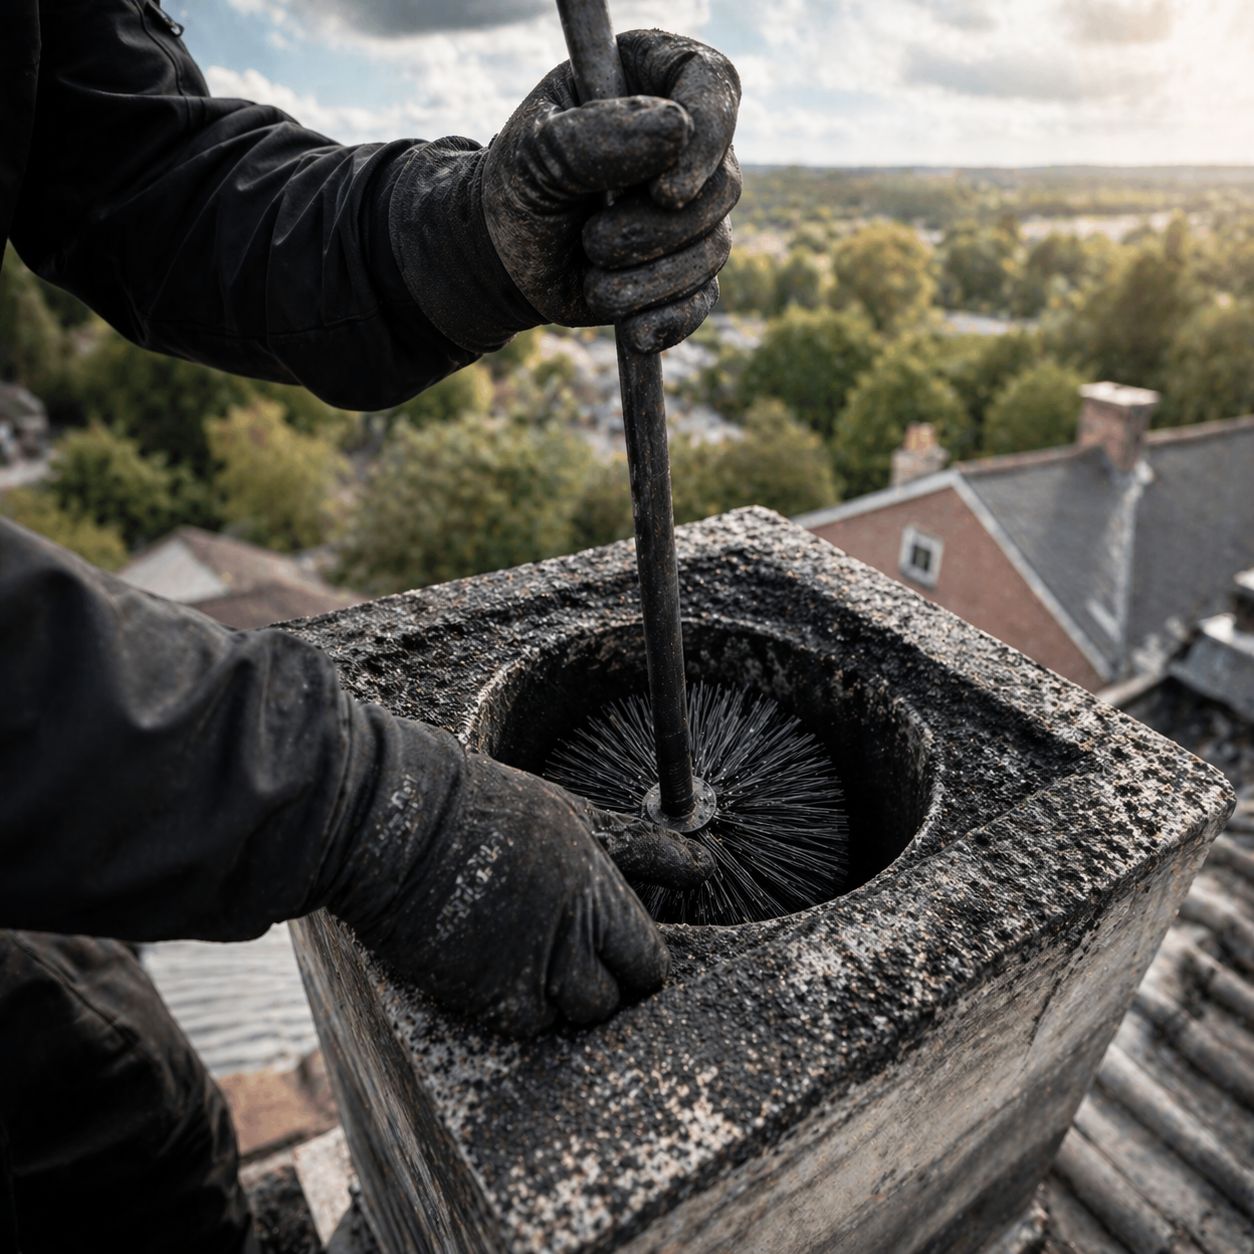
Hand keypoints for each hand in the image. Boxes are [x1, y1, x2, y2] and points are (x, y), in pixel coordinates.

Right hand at [321, 720, 709, 1037]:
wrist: (395, 826)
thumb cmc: (488, 813)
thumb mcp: (573, 818)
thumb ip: (641, 850)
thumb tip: (706, 867)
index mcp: (596, 886)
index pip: (650, 960)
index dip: (635, 958)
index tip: (613, 946)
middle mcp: (571, 931)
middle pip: (622, 995)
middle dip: (607, 981)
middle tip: (570, 952)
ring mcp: (529, 967)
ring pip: (579, 1016)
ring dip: (563, 996)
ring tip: (529, 953)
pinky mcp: (485, 997)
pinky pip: (528, 1025)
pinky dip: (516, 1006)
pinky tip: (493, 963)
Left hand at [482, 29, 740, 351]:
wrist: (506, 255)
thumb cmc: (519, 185)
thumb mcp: (536, 154)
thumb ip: (597, 136)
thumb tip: (679, 131)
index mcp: (654, 80)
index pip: (713, 86)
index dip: (707, 138)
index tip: (667, 192)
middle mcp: (689, 142)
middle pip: (722, 184)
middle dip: (658, 228)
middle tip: (593, 242)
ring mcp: (696, 208)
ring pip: (715, 247)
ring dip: (654, 278)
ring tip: (595, 284)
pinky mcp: (690, 268)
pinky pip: (703, 299)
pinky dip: (670, 319)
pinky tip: (636, 332)